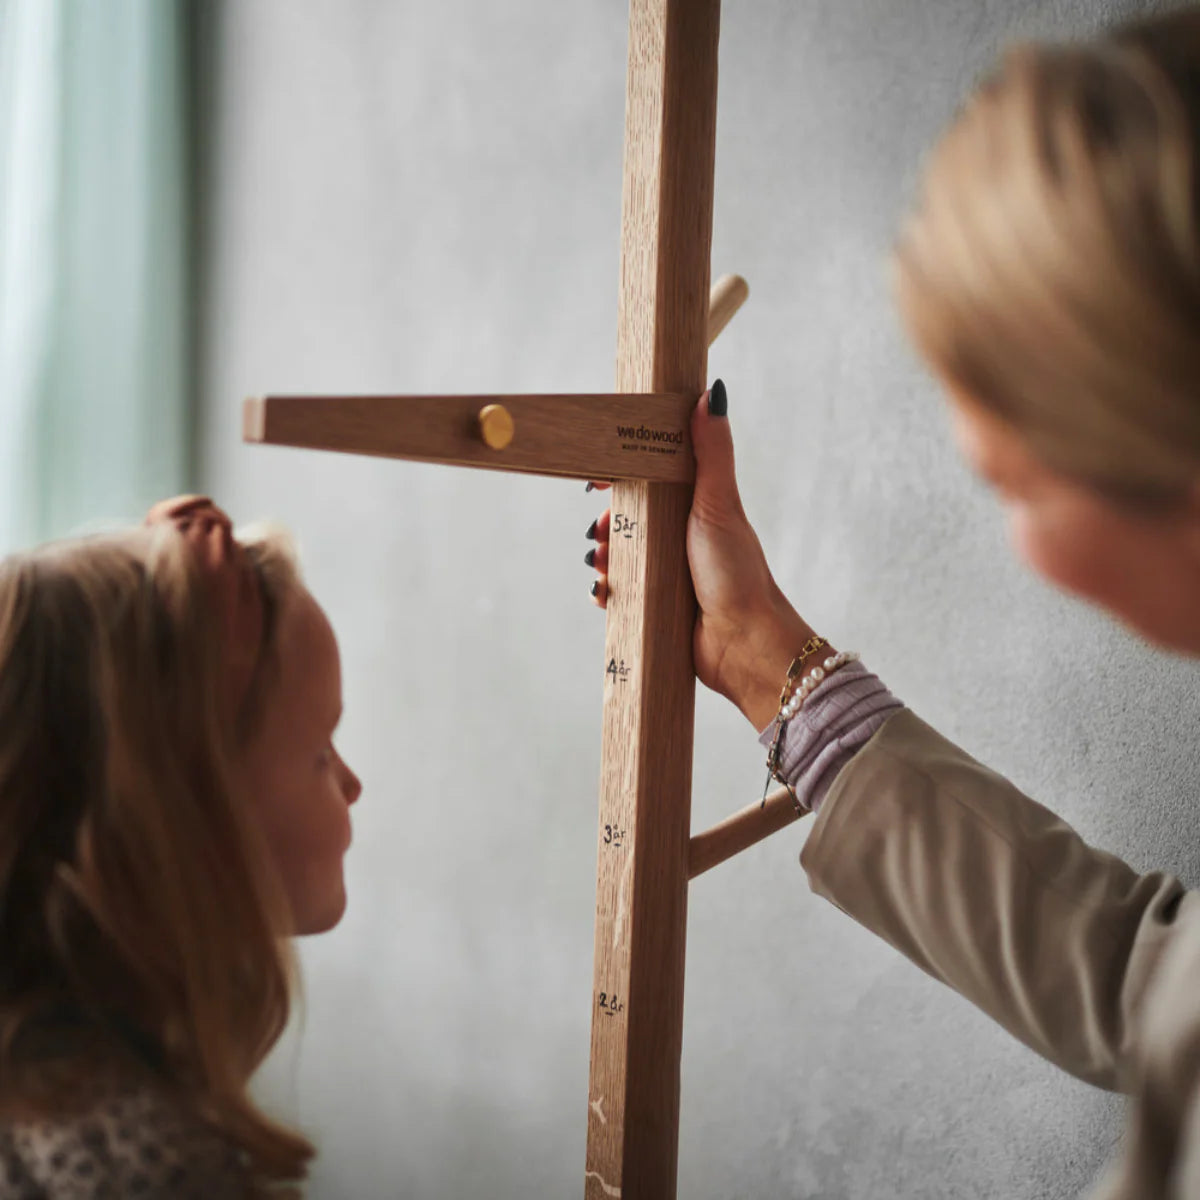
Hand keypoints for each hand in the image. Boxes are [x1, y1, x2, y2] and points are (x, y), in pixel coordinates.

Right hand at [586, 383, 818, 729]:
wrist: (743, 643)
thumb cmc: (737, 572)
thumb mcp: (719, 503)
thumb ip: (712, 451)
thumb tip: (713, 394)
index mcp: (696, 507)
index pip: (651, 478)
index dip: (621, 473)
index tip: (597, 476)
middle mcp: (682, 537)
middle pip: (628, 517)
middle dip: (606, 521)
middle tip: (599, 530)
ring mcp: (669, 572)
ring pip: (620, 554)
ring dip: (602, 555)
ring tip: (600, 562)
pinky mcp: (658, 605)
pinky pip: (620, 592)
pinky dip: (607, 589)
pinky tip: (604, 591)